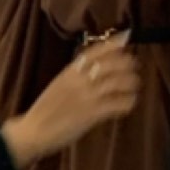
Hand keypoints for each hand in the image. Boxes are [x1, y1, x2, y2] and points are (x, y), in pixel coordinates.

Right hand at [1, 36, 143, 169]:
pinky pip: (117, 104)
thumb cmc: (44, 110)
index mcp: (70, 71)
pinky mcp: (92, 114)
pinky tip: (129, 103)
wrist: (33, 132)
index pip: (95, 51)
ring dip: (131, 82)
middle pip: (111, 64)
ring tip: (135, 86)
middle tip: (135, 67)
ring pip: (118, 82)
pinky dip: (127, 102)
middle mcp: (80, 80)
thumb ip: (75, 75)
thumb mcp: (58, 85)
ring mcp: (87, 97)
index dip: (113, 43)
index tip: (127, 37)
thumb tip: (95, 67)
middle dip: (128, 63)